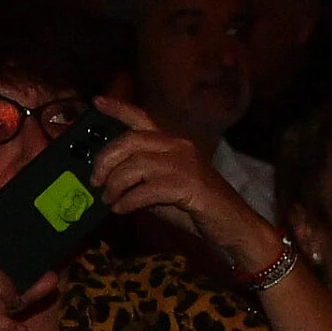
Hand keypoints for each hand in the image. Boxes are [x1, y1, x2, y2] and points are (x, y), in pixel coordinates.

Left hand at [88, 97, 273, 265]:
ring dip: (116, 184)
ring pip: (136, 165)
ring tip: (109, 200)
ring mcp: (186, 164)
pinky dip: (129, 200)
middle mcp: (179, 147)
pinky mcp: (189, 185)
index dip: (118, 109)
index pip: (142, 119)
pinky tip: (122, 209)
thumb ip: (142, 182)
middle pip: (131, 141)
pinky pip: (147, 189)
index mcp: (174, 144)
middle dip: (106, 160)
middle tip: (95, 180)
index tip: (97, 102)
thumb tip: (109, 183)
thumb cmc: (200, 211)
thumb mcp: (164, 192)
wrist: (236, 228)